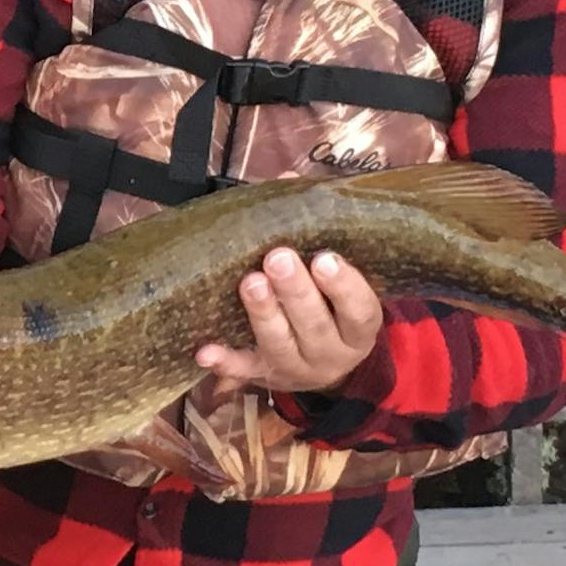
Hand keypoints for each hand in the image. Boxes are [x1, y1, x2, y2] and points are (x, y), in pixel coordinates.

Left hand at [196, 248, 382, 395]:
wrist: (321, 363)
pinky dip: (225, 363)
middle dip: (296, 292)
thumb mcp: (343, 288)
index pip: (360, 312)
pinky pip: (243, 370)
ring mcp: (296, 368)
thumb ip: (326, 249)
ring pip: (280, 345)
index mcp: (357, 332)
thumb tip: (290, 191)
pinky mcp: (262, 374)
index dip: (344, 287)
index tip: (324, 258)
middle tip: (278, 258)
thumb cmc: (331, 309)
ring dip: (263, 313)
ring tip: (251, 282)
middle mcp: (331, 355)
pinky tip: (205, 352)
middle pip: (316, 327)